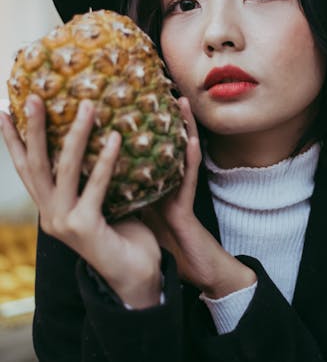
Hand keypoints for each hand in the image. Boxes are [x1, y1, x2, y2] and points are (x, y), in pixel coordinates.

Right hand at [0, 95, 162, 307]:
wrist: (136, 278)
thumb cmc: (123, 235)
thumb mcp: (100, 201)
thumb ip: (92, 177)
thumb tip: (105, 132)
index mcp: (50, 207)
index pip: (26, 168)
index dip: (13, 139)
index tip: (4, 109)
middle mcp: (50, 214)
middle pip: (35, 164)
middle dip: (33, 128)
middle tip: (34, 96)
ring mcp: (64, 222)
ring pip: (65, 170)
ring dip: (76, 134)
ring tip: (88, 105)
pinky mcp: (85, 227)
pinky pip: (96, 186)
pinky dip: (106, 160)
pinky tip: (115, 138)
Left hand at [139, 97, 255, 297]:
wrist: (192, 273)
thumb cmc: (165, 247)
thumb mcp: (140, 216)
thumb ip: (128, 196)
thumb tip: (100, 179)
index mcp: (150, 185)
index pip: (141, 150)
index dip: (135, 127)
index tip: (125, 102)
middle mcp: (165, 184)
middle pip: (161, 145)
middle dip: (160, 117)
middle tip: (154, 87)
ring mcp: (179, 194)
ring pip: (180, 154)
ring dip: (181, 127)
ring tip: (179, 101)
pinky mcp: (186, 209)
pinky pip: (187, 180)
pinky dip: (188, 160)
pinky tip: (189, 140)